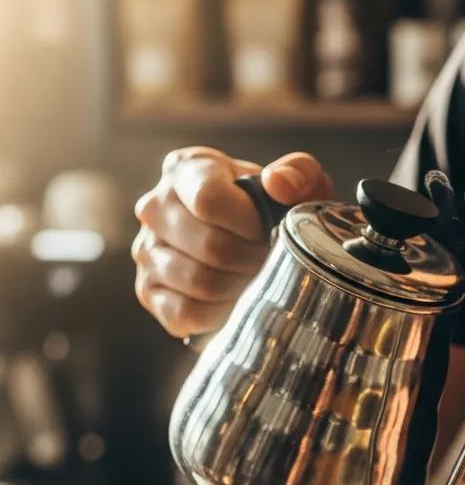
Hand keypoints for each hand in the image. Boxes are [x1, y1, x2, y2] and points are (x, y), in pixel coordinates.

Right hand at [133, 147, 333, 336]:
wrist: (251, 244)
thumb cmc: (272, 210)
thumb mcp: (295, 182)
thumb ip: (298, 173)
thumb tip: (278, 184)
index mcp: (185, 169)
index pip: (209, 200)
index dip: (250, 224)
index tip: (271, 232)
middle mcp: (155, 207)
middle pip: (210, 246)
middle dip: (252, 260)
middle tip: (273, 263)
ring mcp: (146, 251)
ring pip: (200, 282)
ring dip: (241, 288)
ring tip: (259, 280)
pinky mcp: (149, 292)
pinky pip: (185, 312)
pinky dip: (221, 314)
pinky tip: (239, 303)